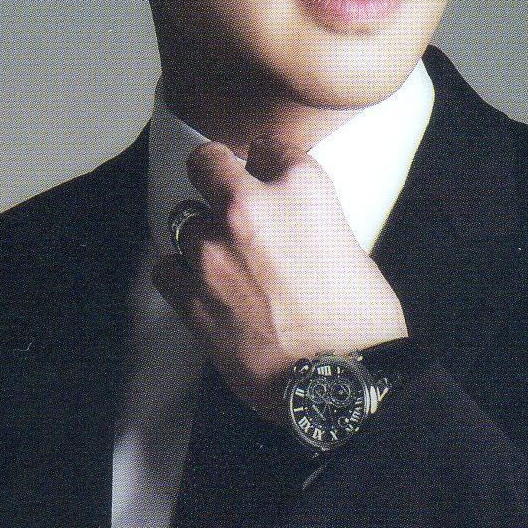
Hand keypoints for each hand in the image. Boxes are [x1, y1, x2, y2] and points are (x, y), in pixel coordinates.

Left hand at [151, 133, 408, 425]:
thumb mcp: (348, 244)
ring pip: (185, 221)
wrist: (342, 379)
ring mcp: (213, 250)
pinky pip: (166, 268)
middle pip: (206, 164)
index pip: (265, 147)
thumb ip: (307, 221)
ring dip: (202, 238)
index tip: (261, 175)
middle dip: (214, 177)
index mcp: (300, 186)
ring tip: (226, 264)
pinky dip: (180, 275)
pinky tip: (200, 288)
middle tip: (224, 197)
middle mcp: (249, 207)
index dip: (262, 164)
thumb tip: (285, 229)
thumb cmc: (361, 322)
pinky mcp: (192, 295)